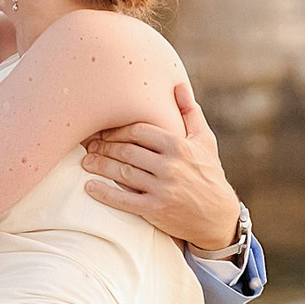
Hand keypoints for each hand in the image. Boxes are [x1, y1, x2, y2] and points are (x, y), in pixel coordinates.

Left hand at [82, 78, 241, 256]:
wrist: (219, 218)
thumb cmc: (210, 175)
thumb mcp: (205, 141)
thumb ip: (190, 112)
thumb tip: (179, 85)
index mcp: (178, 145)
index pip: (138, 131)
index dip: (117, 130)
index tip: (104, 131)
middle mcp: (170, 166)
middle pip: (126, 151)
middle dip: (104, 147)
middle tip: (88, 145)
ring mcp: (162, 189)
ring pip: (122, 173)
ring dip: (99, 166)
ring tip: (85, 162)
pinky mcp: (156, 210)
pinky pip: (123, 200)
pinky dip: (104, 193)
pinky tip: (90, 187)